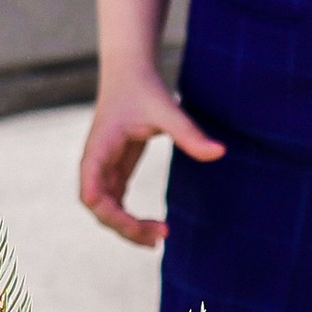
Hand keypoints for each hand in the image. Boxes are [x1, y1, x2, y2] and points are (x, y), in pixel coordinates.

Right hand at [77, 66, 221, 244]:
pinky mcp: (115, 171)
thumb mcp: (166, 108)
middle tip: (160, 237)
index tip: (141, 224)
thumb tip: (220, 152)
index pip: (91, 192)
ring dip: (128, 228)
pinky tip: (154, 229)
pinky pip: (117, 204)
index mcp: (99, 149)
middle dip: (125, 227)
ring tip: (160, 238)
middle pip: (99, 209)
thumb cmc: (144, 88)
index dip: (110, 213)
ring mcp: (103, 169)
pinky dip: (131, 219)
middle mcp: (95, 163)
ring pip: (107, 211)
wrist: (131, 72)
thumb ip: (189, 132)